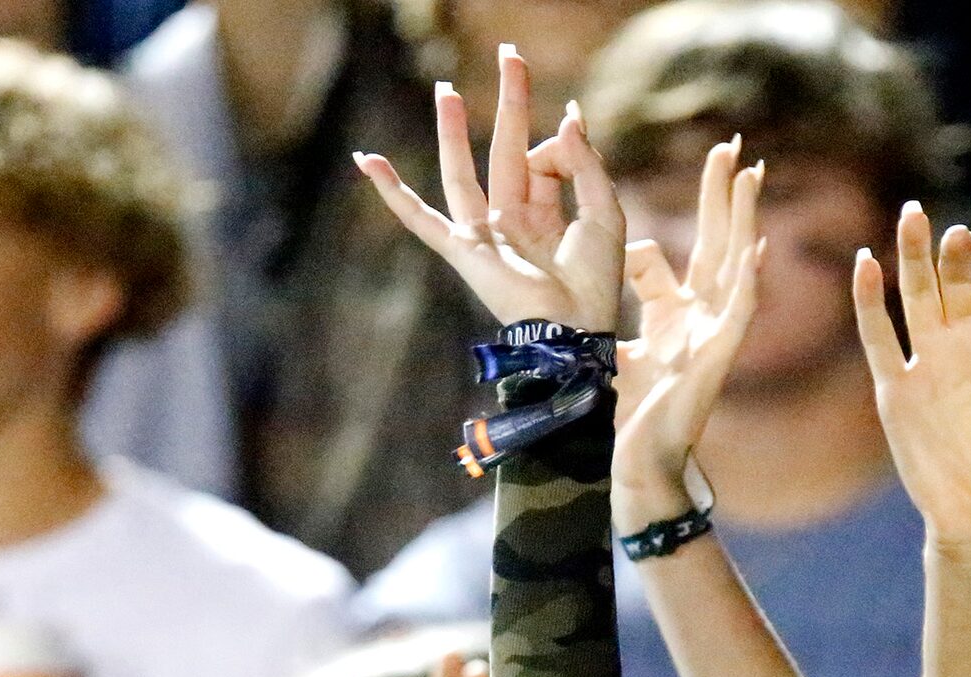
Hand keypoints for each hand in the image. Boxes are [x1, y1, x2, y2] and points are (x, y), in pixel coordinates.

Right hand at [353, 47, 624, 331]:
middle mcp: (511, 221)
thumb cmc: (595, 283)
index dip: (561, 144)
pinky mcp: (462, 251)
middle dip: (509, 101)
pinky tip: (367, 163)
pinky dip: (393, 194)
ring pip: (461, 173)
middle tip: (509, 53)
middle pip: (504, 149)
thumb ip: (585, 163)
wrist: (575, 328)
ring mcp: (484, 235)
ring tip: (446, 88)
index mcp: (546, 214)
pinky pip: (420, 219)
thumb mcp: (603, 211)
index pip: (547, 158)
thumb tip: (568, 114)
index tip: (571, 136)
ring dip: (452, 131)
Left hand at [613, 140, 761, 529]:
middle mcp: (699, 320)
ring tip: (751, 176)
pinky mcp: (717, 359)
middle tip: (734, 150)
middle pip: (715, 245)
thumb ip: (629, 300)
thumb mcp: (618, 342)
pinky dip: (748, 282)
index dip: (681, 220)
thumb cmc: (624, 414)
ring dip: (743, 221)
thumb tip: (632, 250)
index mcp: (674, 317)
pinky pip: (738, 312)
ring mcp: (712, 337)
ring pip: (734, 267)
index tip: (694, 175)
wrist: (631, 464)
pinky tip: (756, 249)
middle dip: (724, 197)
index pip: (676, 256)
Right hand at [853, 205, 970, 545]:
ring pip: (914, 297)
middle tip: (952, 229)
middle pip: (955, 283)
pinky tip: (866, 264)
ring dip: (912, 258)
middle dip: (953, 254)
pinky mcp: (896, 390)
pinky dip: (868, 301)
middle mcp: (965, 348)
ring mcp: (928, 365)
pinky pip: (877, 337)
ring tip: (913, 215)